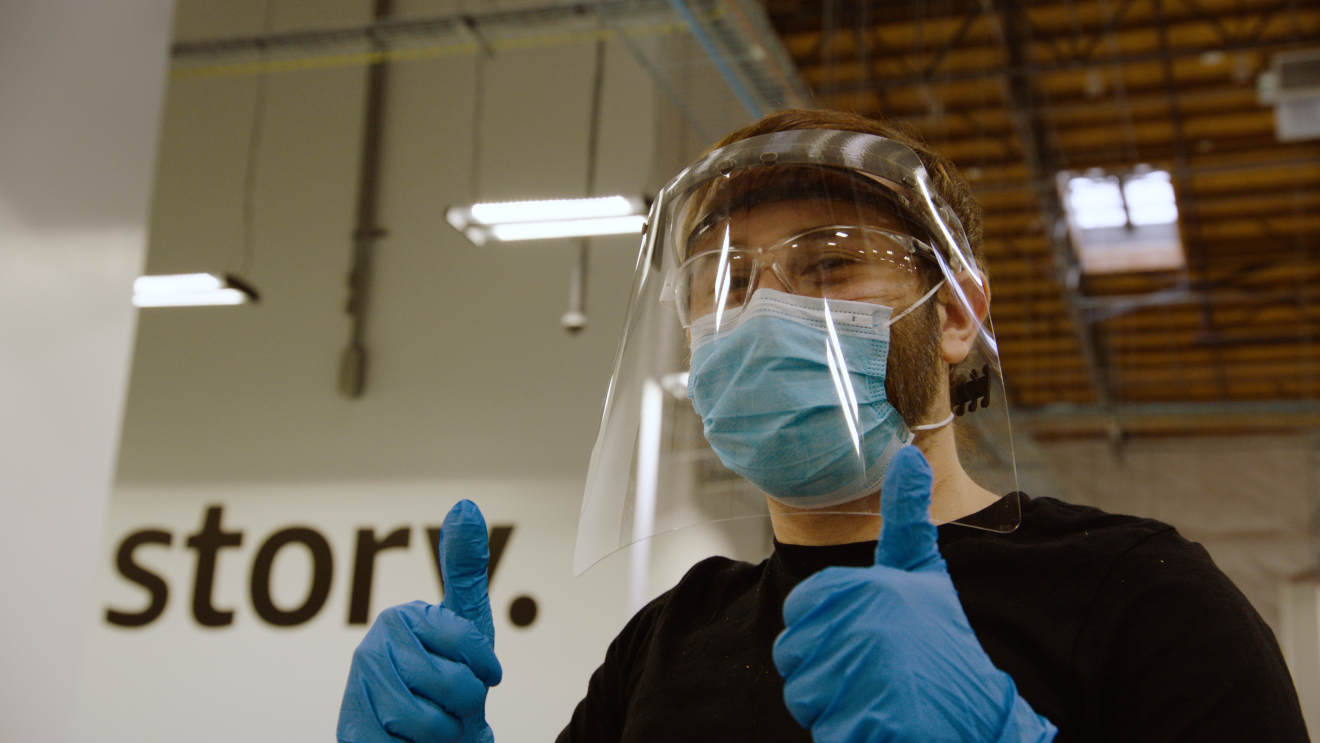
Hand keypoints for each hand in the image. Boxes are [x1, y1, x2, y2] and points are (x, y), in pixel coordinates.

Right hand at [338, 500, 502, 742]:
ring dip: (447, 732)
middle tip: (451, 701)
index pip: (470, 644)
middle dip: (467, 703)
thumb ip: (465, 566)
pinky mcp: (353, 733)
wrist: (417, 736)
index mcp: (401, 618)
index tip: (482, 673)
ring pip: (436, 724)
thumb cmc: (445, 675)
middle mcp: (371, 650)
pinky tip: (411, 741)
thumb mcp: (465, 621)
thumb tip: (465, 505)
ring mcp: (359, 693)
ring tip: (435, 721)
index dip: (485, 668)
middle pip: (457, 685)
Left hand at [772, 446, 1056, 742]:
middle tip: (872, 670)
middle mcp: (854, 630)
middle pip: (792, 654)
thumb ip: (906, 519)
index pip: (800, 610)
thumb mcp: (923, 573)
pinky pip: (824, 730)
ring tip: (878, 694)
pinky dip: (848, 732)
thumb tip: (909, 455)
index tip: (865, 634)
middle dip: (823, 668)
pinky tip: (879, 721)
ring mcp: (857, 680)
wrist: (978, 717)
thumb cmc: (942, 643)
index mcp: (860, 588)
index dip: (825, 627)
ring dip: (832, 703)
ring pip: (802, 694)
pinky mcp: (861, 727)